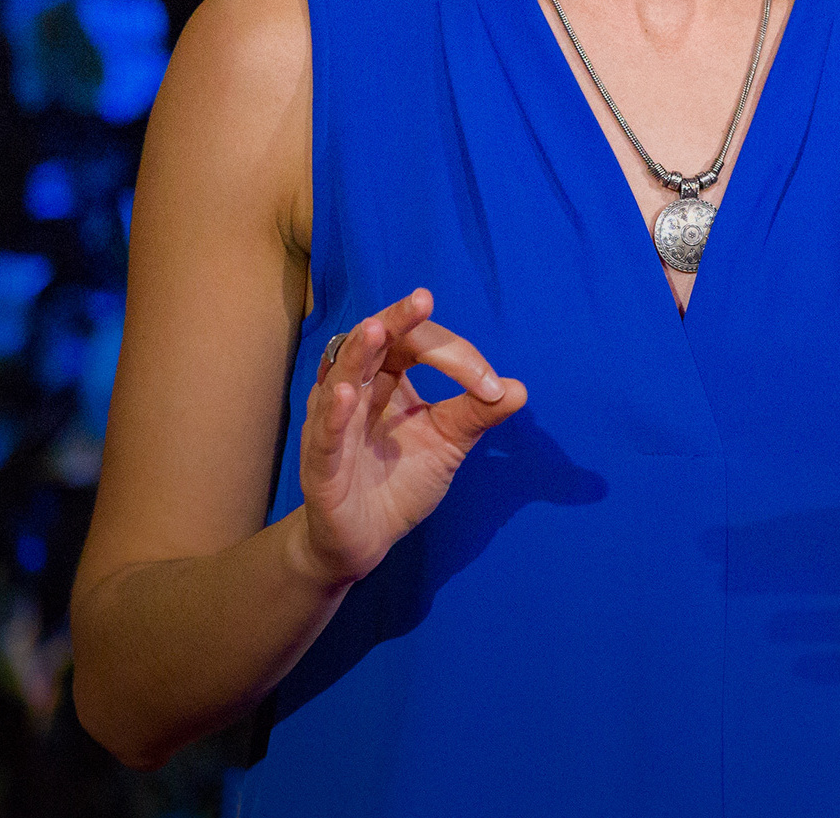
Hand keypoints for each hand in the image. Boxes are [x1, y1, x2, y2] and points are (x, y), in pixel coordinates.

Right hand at [293, 288, 526, 587]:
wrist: (366, 540)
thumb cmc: (400, 482)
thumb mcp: (448, 443)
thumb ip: (476, 414)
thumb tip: (519, 389)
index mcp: (387, 379)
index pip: (416, 346)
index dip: (455, 356)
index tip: (491, 385)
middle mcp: (355, 391)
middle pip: (372, 342)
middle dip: (396, 320)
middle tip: (421, 299)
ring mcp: (332, 424)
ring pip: (339, 377)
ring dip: (357, 353)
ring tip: (375, 329)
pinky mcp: (320, 465)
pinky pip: (324, 434)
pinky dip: (334, 414)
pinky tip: (347, 394)